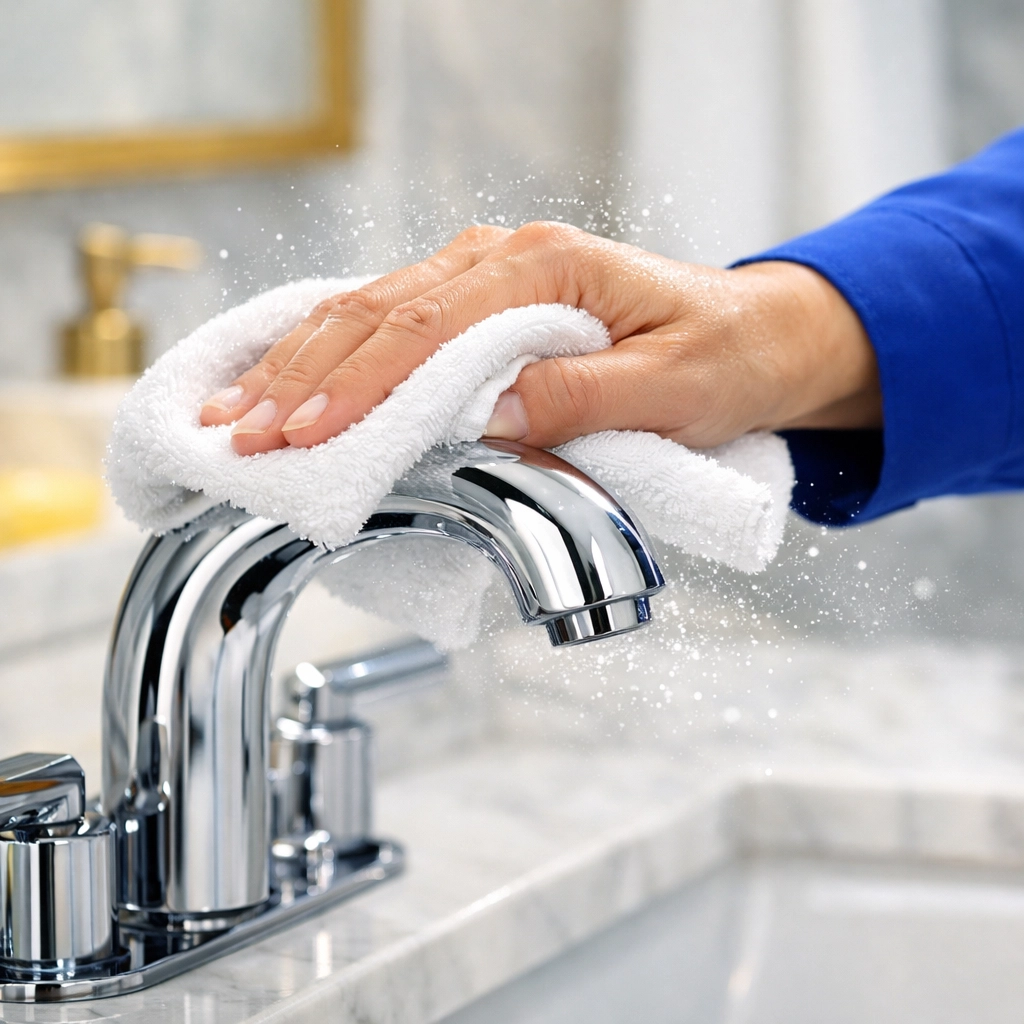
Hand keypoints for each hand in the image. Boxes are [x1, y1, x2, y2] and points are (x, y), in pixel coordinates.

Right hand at [200, 222, 880, 455]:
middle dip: (302, 380)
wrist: (756, 335)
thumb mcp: (671, 388)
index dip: (357, 387)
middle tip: (241, 437)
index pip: (427, 329)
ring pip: (370, 314)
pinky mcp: (481, 308)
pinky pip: (392, 325)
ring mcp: (486, 278)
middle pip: (378, 313)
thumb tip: (486, 420)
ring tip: (236, 413)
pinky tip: (286, 380)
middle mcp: (503, 261)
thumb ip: (580, 398)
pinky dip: (332, 357)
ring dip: (300, 367)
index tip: (302, 435)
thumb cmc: (723, 357)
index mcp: (546, 267)